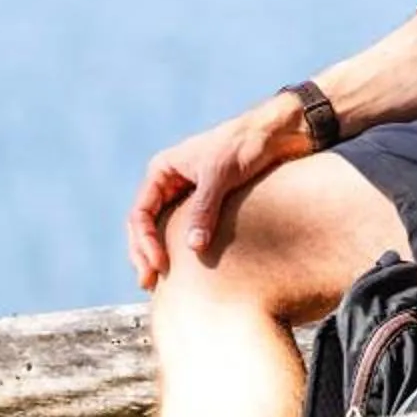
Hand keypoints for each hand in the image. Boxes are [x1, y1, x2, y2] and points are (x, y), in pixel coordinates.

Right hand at [125, 99, 307, 290]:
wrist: (276, 134)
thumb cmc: (244, 145)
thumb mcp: (220, 175)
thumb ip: (204, 209)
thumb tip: (194, 247)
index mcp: (163, 170)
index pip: (140, 213)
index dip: (144, 242)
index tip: (159, 265)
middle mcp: (170, 183)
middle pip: (144, 225)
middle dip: (143, 254)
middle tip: (148, 283)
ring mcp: (186, 194)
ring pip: (161, 230)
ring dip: (157, 254)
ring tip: (159, 283)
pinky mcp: (207, 204)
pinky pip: (185, 230)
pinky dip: (179, 249)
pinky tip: (184, 269)